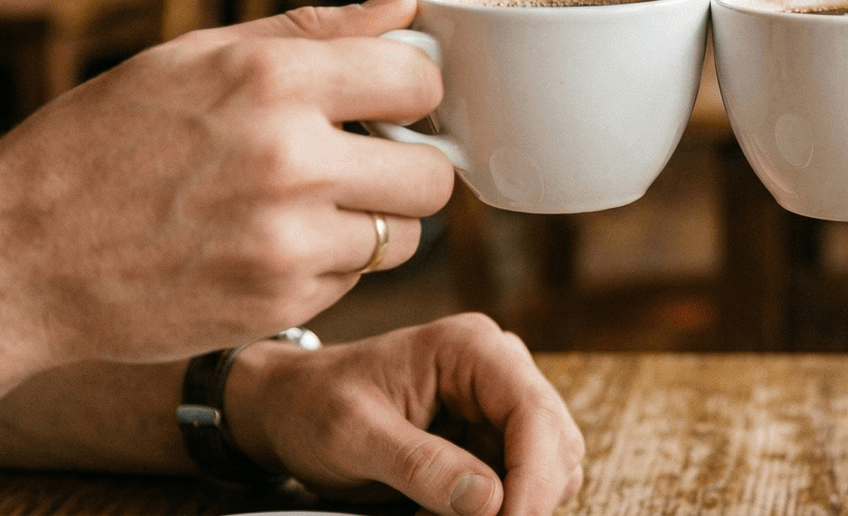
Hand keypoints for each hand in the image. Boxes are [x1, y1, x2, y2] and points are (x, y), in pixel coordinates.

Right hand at [0, 0, 455, 364]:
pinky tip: (266, 244)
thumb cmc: (101, 141)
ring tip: (308, 206)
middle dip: (407, 166)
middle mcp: (290, 161)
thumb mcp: (193, 57)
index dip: (410, 92)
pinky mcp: (279, 305)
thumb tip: (403, 7)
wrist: (15, 255)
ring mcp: (287, 243)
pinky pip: (353, 280)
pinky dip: (328, 265)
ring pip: (406, 237)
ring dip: (374, 222)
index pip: (419, 81)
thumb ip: (311, 32)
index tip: (387, 102)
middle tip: (360, 162)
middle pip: (434, 174)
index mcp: (271, 81)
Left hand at [228, 315, 584, 514]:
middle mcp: (499, 366)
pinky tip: (449, 511)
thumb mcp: (354, 436)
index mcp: (471, 347)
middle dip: (527, 497)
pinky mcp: (493, 434)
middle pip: (556, 442)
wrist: (291, 407)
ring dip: (514, 504)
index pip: (533, 413)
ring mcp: (500, 400)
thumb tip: (489, 501)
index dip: (533, 478)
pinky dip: (500, 508)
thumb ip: (421, 465)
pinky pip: (524, 480)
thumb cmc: (315, 406)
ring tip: (438, 514)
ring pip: (551, 466)